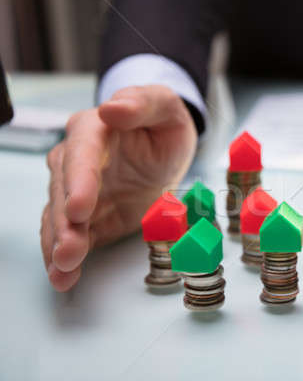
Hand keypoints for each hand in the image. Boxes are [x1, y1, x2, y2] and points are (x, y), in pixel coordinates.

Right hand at [41, 85, 197, 291]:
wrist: (165, 151)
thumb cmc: (163, 125)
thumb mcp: (164, 106)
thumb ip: (143, 103)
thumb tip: (112, 108)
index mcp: (93, 130)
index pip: (81, 153)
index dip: (79, 181)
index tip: (79, 208)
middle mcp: (76, 161)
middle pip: (63, 191)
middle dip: (64, 223)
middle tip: (69, 250)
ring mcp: (79, 192)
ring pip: (60, 218)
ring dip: (59, 245)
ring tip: (63, 270)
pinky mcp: (88, 219)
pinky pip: (72, 237)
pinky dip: (65, 258)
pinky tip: (63, 277)